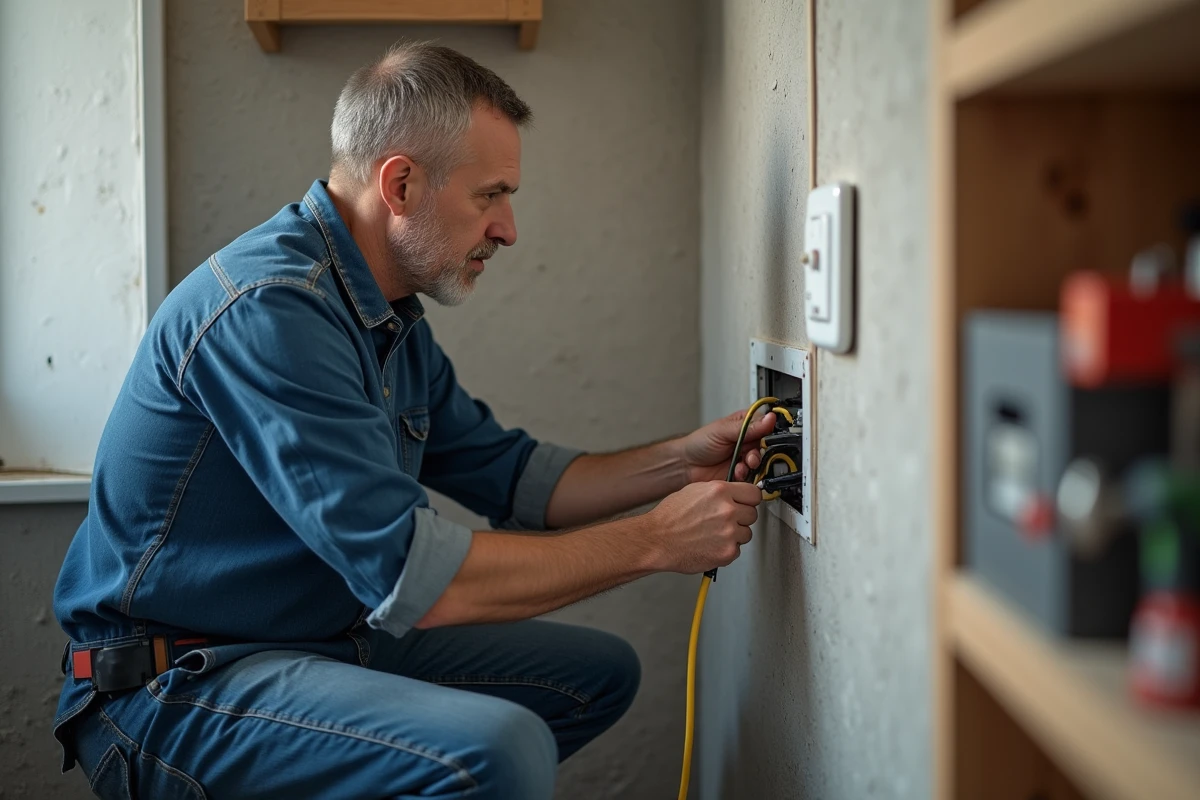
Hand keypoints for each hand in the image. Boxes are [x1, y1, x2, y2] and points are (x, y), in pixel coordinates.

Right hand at [645, 482, 762, 572]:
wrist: (657, 540)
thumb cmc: (670, 517)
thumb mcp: (694, 491)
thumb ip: (718, 492)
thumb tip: (734, 493)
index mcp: (720, 491)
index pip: (754, 493)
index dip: (749, 499)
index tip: (746, 503)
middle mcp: (727, 510)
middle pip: (752, 514)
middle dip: (741, 518)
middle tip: (725, 521)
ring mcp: (729, 532)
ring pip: (746, 533)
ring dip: (735, 535)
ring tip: (714, 534)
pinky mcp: (727, 552)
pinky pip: (737, 550)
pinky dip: (726, 549)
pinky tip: (711, 545)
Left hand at [677, 409, 776, 483]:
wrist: (687, 466)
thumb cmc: (699, 443)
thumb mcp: (723, 431)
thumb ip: (748, 427)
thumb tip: (769, 418)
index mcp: (745, 425)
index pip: (767, 425)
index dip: (770, 432)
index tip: (767, 439)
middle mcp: (748, 440)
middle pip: (767, 445)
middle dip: (760, 452)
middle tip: (751, 456)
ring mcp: (746, 457)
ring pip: (762, 461)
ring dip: (753, 464)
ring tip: (741, 465)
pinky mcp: (743, 472)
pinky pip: (754, 475)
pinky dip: (747, 474)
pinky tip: (737, 472)